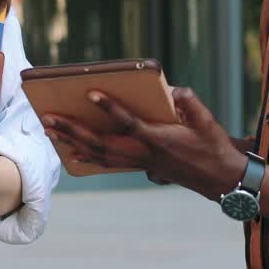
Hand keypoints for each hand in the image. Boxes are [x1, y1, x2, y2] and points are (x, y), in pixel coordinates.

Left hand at [42, 87, 247, 200]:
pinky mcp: (139, 165)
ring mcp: (139, 162)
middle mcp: (144, 153)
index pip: (129, 122)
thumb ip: (190, 103)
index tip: (91, 93)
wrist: (219, 178)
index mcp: (159, 139)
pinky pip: (107, 162)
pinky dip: (86, 156)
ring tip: (50, 130)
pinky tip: (70, 152)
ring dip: (72, 142)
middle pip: (101, 142)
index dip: (110, 108)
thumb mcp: (208, 121)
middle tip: (48, 117)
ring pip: (99, 154)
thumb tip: (173, 90)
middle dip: (72, 130)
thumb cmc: (213, 146)